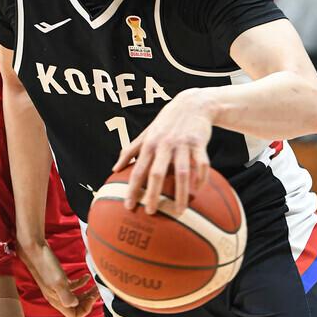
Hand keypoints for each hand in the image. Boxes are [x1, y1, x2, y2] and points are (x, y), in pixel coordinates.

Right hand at [16, 238, 99, 316]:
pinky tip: (87, 276)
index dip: (85, 309)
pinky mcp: (59, 279)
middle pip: (76, 307)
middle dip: (89, 301)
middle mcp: (57, 297)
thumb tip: (75, 304)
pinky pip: (73, 286)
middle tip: (97, 291)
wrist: (34, 249)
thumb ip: (66, 296)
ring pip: (76, 296)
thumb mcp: (58, 281)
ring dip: (87, 292)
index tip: (92, 297)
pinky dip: (81, 283)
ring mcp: (58, 288)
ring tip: (95, 285)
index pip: (74, 316)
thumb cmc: (46, 264)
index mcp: (57, 300)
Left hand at [113, 90, 212, 214]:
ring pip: (182, 172)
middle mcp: (164, 144)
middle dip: (153, 194)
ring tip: (180, 211)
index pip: (138, 170)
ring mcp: (182, 144)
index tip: (128, 206)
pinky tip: (198, 190)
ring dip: (181, 193)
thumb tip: (115, 168)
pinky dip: (201, 178)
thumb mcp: (147, 133)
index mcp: (150, 144)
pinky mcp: (199, 143)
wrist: (192, 104)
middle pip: (157, 173)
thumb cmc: (166, 122)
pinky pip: (201, 164)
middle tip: (151, 212)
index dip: (132, 188)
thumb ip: (130, 150)